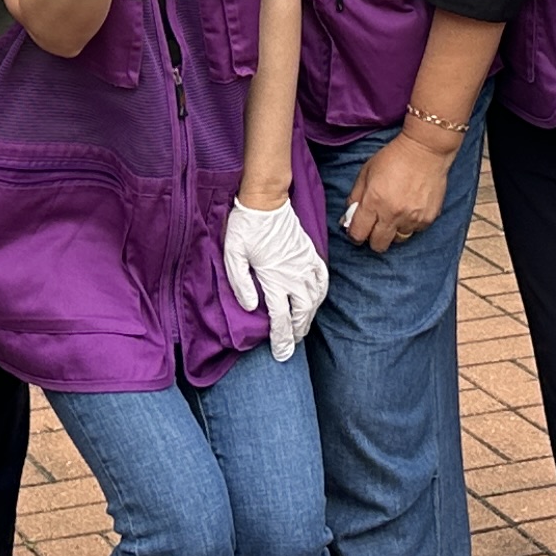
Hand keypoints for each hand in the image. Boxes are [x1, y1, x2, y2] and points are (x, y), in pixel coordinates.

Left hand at [222, 198, 330, 361]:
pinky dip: (321, 294)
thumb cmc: (246, 226)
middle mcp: (294, 276)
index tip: (281, 355)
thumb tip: (250, 307)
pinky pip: (322, 278)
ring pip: (314, 300)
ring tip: (301, 329)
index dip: (281, 340)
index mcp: (274, 279)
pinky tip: (316, 300)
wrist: (266, 200)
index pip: (280, 319)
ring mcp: (305, 265)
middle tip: (289, 346)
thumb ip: (240, 283)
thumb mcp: (233, 255)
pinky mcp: (310, 253)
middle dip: (296, 334)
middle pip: (301, 314)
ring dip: (309, 317)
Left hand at [344, 132, 451, 252]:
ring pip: (398, 240)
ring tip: (395, 214)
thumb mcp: (366, 172)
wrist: (426, 150)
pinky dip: (410, 224)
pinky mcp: (428, 218)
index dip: (355, 235)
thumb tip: (347, 219)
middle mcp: (392, 214)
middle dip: (373, 239)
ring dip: (393, 232)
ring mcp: (412, 218)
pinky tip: (410, 208)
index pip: (358, 234)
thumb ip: (355, 197)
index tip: (357, 230)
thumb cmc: (393, 157)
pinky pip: (415, 231)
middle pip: (378, 245)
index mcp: (374, 201)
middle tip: (375, 226)